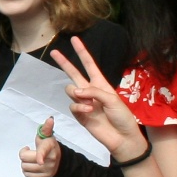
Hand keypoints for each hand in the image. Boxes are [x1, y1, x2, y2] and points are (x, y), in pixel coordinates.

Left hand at [19, 116, 60, 176]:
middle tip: (29, 151)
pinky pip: (27, 175)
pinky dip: (27, 170)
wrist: (60, 160)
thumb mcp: (47, 136)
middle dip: (24, 154)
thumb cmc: (49, 146)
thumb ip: (46, 128)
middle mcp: (49, 161)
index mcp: (49, 148)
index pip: (43, 152)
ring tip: (31, 158)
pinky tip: (32, 165)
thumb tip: (50, 119)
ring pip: (24, 167)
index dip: (40, 156)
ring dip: (25, 162)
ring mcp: (47, 170)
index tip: (40, 161)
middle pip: (25, 158)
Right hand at [52, 39, 147, 160]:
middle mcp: (90, 91)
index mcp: (100, 84)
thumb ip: (93, 92)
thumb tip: (76, 92)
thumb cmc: (122, 116)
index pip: (89, 64)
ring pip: (70, 90)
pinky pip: (72, 105)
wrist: (122, 137)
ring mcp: (84, 103)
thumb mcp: (112, 99)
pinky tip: (88, 112)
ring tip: (89, 104)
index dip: (82, 52)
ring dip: (77, 95)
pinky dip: (79, 107)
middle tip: (53, 52)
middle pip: (74, 73)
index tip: (75, 39)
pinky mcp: (79, 115)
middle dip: (64, 62)